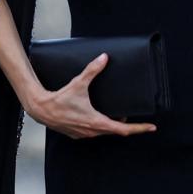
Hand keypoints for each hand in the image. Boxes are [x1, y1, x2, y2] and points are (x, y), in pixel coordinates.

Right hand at [27, 53, 156, 139]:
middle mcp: (92, 132)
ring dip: (112, 125)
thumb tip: (103, 58)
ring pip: (105, 132)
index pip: (123, 130)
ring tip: (119, 115)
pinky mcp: (78, 134)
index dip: (139, 128)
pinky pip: (94, 132)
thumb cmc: (59, 99)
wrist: (41, 109)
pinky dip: (101, 126)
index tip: (151, 127)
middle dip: (126, 124)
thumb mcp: (78, 83)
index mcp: (97, 122)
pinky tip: (100, 118)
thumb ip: (92, 70)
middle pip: (116, 131)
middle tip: (135, 117)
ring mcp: (85, 135)